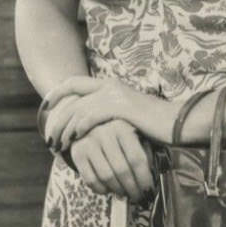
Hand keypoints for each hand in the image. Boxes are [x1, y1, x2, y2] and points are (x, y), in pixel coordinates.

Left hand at [42, 77, 171, 148]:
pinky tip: (73, 140)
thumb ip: (111, 116)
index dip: (58, 92)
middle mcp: (110, 85)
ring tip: (57, 143)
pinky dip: (78, 129)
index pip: (75, 82)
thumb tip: (95, 128)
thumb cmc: (157, 125)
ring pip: (78, 108)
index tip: (47, 107)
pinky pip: (90, 117)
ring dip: (65, 126)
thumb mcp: (128, 117)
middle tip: (49, 134)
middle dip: (57, 114)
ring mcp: (115, 94)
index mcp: (111, 84)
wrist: (178, 123)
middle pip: (71, 93)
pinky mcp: (120, 107)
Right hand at [67, 119, 155, 200]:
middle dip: (132, 189)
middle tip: (138, 197)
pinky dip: (101, 189)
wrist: (88, 126)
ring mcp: (88, 142)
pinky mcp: (77, 153)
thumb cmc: (118, 137)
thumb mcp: (133, 137)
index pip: (137, 159)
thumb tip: (150, 182)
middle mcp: (104, 132)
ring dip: (118, 190)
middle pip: (122, 170)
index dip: (144, 179)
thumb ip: (144, 153)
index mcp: (122, 127)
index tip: (149, 191)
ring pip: (107, 177)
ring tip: (125, 193)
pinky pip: (91, 180)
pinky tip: (108, 189)